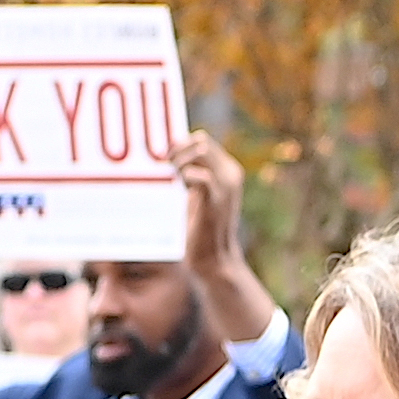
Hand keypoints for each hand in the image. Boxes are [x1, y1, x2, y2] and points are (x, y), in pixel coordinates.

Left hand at [173, 132, 276, 342]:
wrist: (214, 259)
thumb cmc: (201, 228)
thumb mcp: (196, 194)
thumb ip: (190, 172)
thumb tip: (170, 152)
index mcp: (229, 170)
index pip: (202, 139)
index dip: (180, 144)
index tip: (167, 161)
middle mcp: (231, 174)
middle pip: (201, 140)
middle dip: (179, 150)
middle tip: (168, 170)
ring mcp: (227, 185)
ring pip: (201, 151)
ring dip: (180, 161)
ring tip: (174, 179)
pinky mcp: (217, 199)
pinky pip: (200, 175)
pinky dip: (185, 177)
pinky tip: (181, 189)